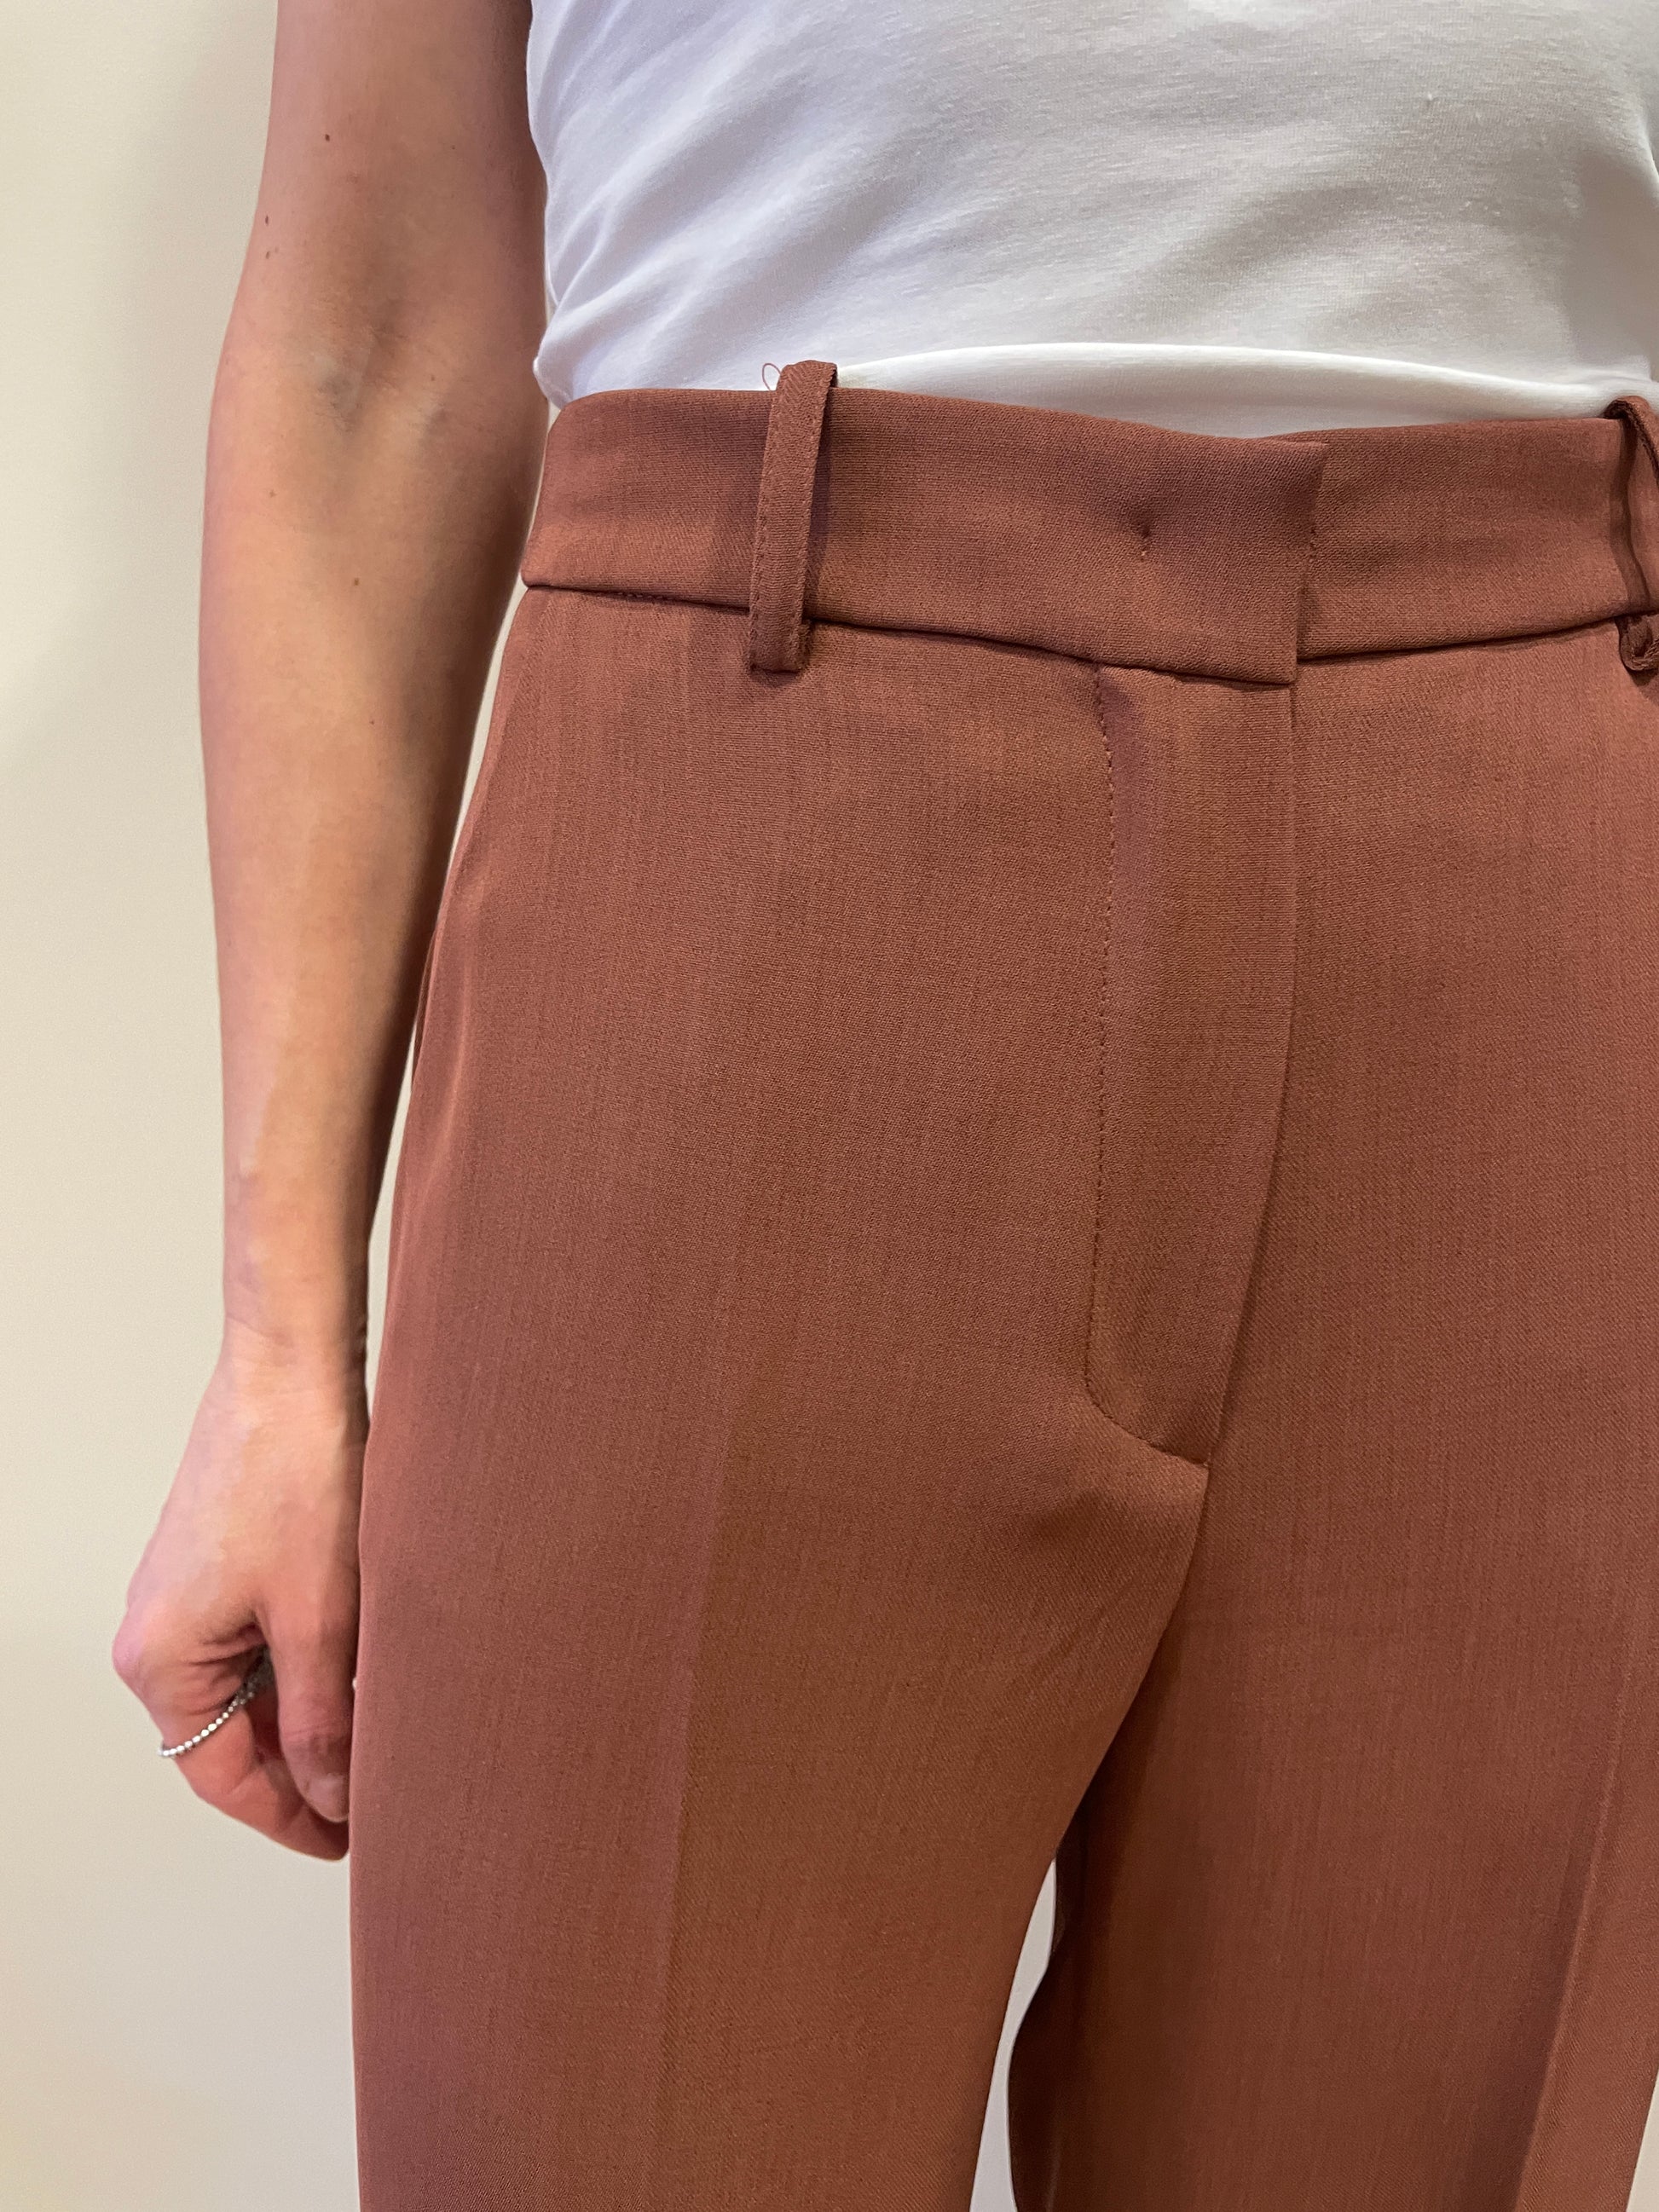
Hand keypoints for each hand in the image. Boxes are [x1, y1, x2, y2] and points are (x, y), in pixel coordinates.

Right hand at [113, 1319, 364, 1858]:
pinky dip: (308, 1663)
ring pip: (253, 1687)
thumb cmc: (297, 1479)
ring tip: (384, 1730)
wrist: (292, 1372)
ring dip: (314, 1711)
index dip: (291, 1817)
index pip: (222, 1778)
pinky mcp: (220, 1563)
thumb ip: (321, 1721)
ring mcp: (186, 1597)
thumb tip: (332, 1796)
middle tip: (382, 1793)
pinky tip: (364, 1667)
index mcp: (161, 1661)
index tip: (349, 1843)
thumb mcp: (320, 1621)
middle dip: (307, 1766)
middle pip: (234, 1736)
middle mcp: (157, 1634)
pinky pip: (260, 1641)